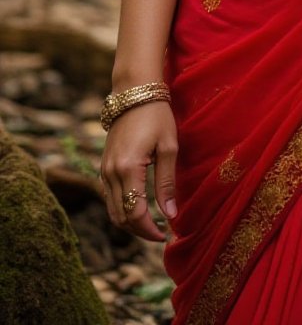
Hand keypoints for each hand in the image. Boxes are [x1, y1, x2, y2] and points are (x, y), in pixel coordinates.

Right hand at [100, 101, 177, 242]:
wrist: (135, 91)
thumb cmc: (157, 115)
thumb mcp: (169, 147)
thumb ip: (167, 183)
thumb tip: (172, 215)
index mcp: (128, 168)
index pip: (135, 213)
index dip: (150, 230)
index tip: (166, 234)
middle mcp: (111, 172)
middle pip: (121, 217)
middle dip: (140, 231)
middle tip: (161, 233)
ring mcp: (104, 169)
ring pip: (112, 210)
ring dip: (130, 222)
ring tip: (152, 224)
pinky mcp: (104, 166)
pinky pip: (109, 197)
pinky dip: (122, 208)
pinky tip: (139, 207)